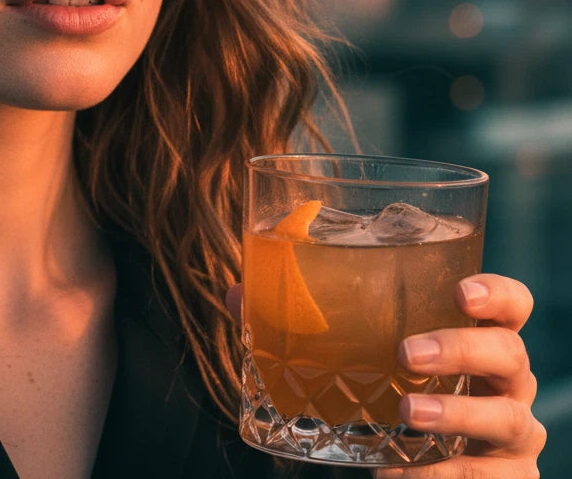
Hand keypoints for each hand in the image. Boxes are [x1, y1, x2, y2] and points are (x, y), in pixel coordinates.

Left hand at [225, 275, 546, 475]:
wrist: (424, 469)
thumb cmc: (394, 391)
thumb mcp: (356, 355)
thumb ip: (301, 321)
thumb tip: (238, 293)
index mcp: (475, 334)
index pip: (511, 304)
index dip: (496, 292)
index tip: (459, 290)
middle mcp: (506, 380)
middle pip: (510, 352)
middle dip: (461, 347)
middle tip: (407, 352)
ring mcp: (512, 432)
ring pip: (509, 418)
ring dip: (456, 414)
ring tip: (405, 415)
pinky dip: (443, 477)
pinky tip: (398, 474)